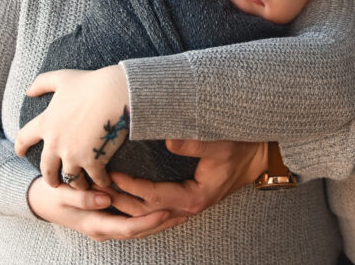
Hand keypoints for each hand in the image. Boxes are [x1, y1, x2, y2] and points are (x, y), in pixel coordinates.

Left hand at [15, 66, 129, 188]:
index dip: (20, 146)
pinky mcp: (93, 162)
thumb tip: (28, 91)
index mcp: (46, 123)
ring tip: (82, 183)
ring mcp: (74, 155)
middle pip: (47, 169)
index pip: (25, 139)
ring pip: (71, 178)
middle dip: (50, 178)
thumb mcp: (62, 78)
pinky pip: (95, 179)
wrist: (115, 94)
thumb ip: (42, 83)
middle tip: (55, 183)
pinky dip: (100, 182)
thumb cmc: (90, 83)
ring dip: (76, 183)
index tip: (20, 153)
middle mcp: (56, 144)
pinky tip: (105, 181)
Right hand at [26, 177, 185, 241]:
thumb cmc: (52, 195)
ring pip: (139, 228)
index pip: (129, 227)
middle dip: (163, 223)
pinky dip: (150, 217)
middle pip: (139, 231)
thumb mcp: (64, 195)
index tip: (168, 211)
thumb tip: (105, 199)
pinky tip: (166, 207)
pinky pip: (134, 221)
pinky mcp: (110, 219)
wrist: (41, 202)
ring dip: (160, 221)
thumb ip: (83, 198)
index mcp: (96, 225)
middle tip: (187, 211)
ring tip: (184, 210)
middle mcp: (105, 229)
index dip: (149, 221)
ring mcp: (108, 226)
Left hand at [109, 140, 267, 216]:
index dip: (131, 186)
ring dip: (125, 208)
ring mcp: (187, 208)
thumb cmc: (240, 148)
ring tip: (101, 194)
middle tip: (96, 187)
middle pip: (145, 211)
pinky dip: (138, 209)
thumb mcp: (220, 144)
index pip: (153, 197)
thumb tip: (167, 139)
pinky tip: (121, 201)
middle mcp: (188, 208)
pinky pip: (156, 212)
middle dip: (119, 201)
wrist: (258, 157)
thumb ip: (194, 144)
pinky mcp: (185, 202)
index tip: (112, 174)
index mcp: (194, 198)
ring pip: (149, 216)